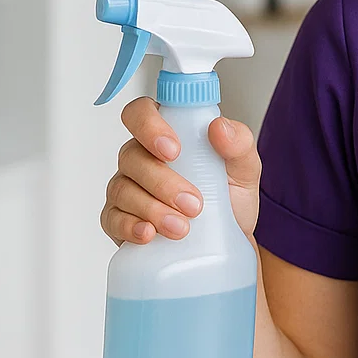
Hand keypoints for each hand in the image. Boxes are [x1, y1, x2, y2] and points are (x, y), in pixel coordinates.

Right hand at [99, 96, 262, 245]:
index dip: (149, 126)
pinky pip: (113, 219)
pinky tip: (149, 234)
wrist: (224, 244)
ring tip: (182, 227)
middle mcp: (141, 157)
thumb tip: (219, 127)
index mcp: (168, 133)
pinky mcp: (119, 219)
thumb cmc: (229, 199)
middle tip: (194, 204)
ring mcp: (127, 188)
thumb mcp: (245, 169)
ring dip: (152, 209)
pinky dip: (130, 227)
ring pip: (122, 189)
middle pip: (131, 155)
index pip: (141, 113)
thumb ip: (239, 143)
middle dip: (162, 181)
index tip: (173, 150)